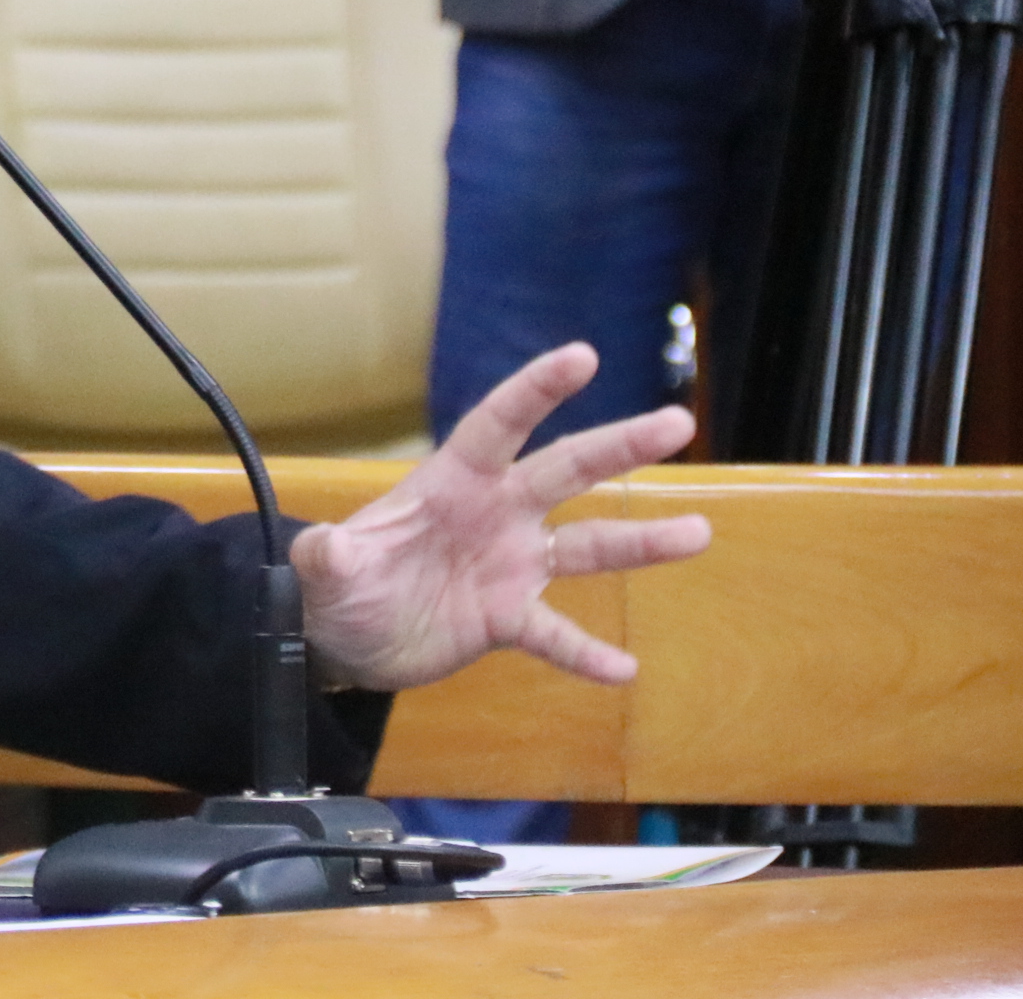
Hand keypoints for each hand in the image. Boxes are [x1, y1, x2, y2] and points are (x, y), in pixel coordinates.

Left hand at [290, 344, 710, 692]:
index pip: (498, 425)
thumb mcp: (326, 572)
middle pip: (565, 471)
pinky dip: (587, 651)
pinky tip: (624, 667)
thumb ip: (330, 557)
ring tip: (698, 533)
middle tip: (677, 423)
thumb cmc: (339, 585)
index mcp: (451, 482)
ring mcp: (508, 565)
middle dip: (618, 447)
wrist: (345, 639)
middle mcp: (493, 514)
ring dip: (640, 541)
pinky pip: (557, 633)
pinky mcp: (508, 619)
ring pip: (586, 545)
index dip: (536, 390)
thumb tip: (324, 548)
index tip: (582, 356)